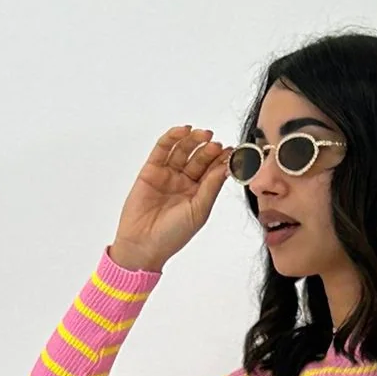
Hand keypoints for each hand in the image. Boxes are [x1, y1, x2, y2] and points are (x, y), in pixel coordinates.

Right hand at [108, 124, 229, 273]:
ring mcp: (167, 174)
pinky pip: (162, 149)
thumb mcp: (199, 211)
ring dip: (194, 140)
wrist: (143, 244)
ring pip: (183, 150)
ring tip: (205, 135)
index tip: (233, 152)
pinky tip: (184, 131)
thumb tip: (226, 167)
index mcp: (198, 193)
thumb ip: (211, 187)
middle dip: (209, 150)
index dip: (222, 160)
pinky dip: (172, 137)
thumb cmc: (172, 235)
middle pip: (199, 158)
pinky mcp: (151, 169)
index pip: (212, 171)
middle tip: (217, 144)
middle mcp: (184, 182)